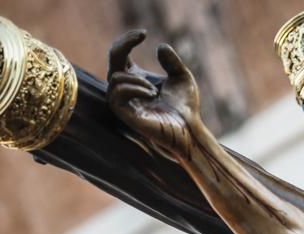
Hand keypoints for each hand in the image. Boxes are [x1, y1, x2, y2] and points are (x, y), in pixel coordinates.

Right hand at [107, 30, 202, 158]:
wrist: (190, 129)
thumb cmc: (186, 107)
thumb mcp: (182, 77)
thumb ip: (171, 61)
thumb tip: (160, 46)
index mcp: (136, 78)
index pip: (121, 54)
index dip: (127, 40)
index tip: (144, 33)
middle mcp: (127, 89)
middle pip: (113, 58)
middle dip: (124, 44)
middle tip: (142, 35)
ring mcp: (125, 103)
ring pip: (114, 79)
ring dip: (136, 79)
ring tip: (155, 90)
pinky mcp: (125, 115)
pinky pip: (116, 96)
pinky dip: (133, 89)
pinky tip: (151, 94)